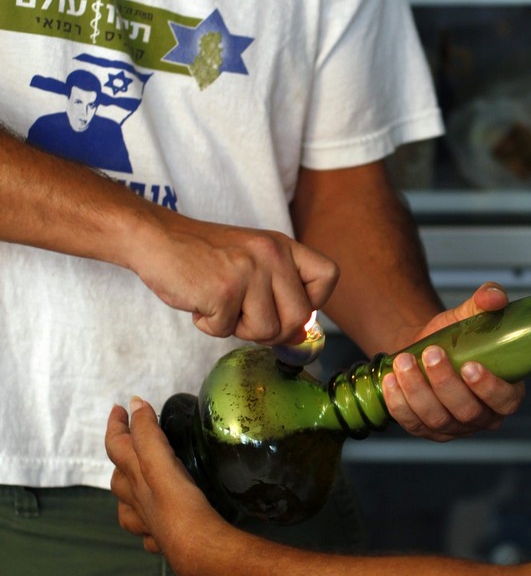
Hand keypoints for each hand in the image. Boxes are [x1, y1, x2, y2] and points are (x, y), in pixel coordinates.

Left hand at [106, 397, 221, 557]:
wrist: (197, 550)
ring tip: (141, 485)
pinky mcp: (166, 542)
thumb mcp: (160, 463)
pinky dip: (150, 527)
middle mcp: (138, 502)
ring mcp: (150, 524)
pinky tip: (158, 526)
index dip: (118, 425)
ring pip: (130, 509)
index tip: (123, 407)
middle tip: (134, 444)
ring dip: (131, 495)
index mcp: (137, 479)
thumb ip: (148, 434)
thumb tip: (136, 403)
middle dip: (123, 459)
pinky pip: (151, 534)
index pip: (118, 446)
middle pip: (120, 478)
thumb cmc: (178, 505)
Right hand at [133, 212, 338, 343]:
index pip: (329, 276)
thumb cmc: (204, 257)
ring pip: (267, 331)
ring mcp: (249, 271)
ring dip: (238, 328)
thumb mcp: (253, 260)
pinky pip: (227, 331)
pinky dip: (209, 326)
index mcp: (283, 246)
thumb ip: (280, 291)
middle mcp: (272, 254)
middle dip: (272, 330)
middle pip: (299, 318)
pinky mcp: (224, 290)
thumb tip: (300, 337)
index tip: (286, 305)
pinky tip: (200, 302)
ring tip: (219, 303)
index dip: (314, 301)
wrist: (156, 238)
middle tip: (243, 315)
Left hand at [381, 283, 525, 440]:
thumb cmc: (454, 338)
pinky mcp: (425, 430)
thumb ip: (485, 301)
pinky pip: (411, 423)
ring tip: (403, 361)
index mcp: (506, 393)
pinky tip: (390, 380)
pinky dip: (398, 402)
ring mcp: (453, 428)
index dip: (489, 388)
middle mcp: (482, 417)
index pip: (505, 401)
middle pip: (467, 412)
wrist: (424, 350)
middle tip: (430, 352)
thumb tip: (493, 296)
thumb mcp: (470, 316)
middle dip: (445, 383)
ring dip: (417, 390)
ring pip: (437, 418)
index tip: (469, 366)